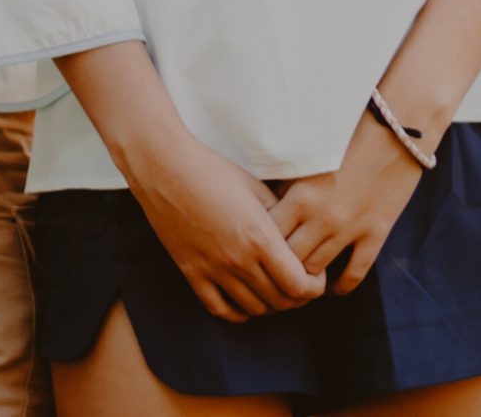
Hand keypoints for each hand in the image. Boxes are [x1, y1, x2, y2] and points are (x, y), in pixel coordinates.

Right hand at [128, 134, 325, 321]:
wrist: (165, 168)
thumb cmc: (213, 170)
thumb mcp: (256, 188)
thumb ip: (281, 216)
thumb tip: (298, 235)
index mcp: (260, 238)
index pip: (300, 285)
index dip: (315, 286)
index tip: (315, 274)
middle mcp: (239, 260)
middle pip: (281, 302)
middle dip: (298, 297)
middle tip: (299, 282)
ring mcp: (213, 270)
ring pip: (255, 310)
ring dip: (271, 304)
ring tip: (274, 288)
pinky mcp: (191, 273)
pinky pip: (221, 310)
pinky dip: (240, 312)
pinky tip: (246, 300)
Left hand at [269, 104, 437, 295]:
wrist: (398, 129)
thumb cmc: (349, 133)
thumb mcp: (310, 156)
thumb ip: (287, 182)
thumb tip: (263, 204)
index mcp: (300, 194)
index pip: (268, 235)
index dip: (259, 244)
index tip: (257, 247)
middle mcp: (322, 217)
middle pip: (288, 259)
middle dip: (279, 266)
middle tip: (274, 270)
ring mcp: (350, 229)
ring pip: (316, 270)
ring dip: (307, 277)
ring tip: (300, 280)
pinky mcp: (376, 234)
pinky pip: (355, 273)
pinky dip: (342, 285)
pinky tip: (335, 287)